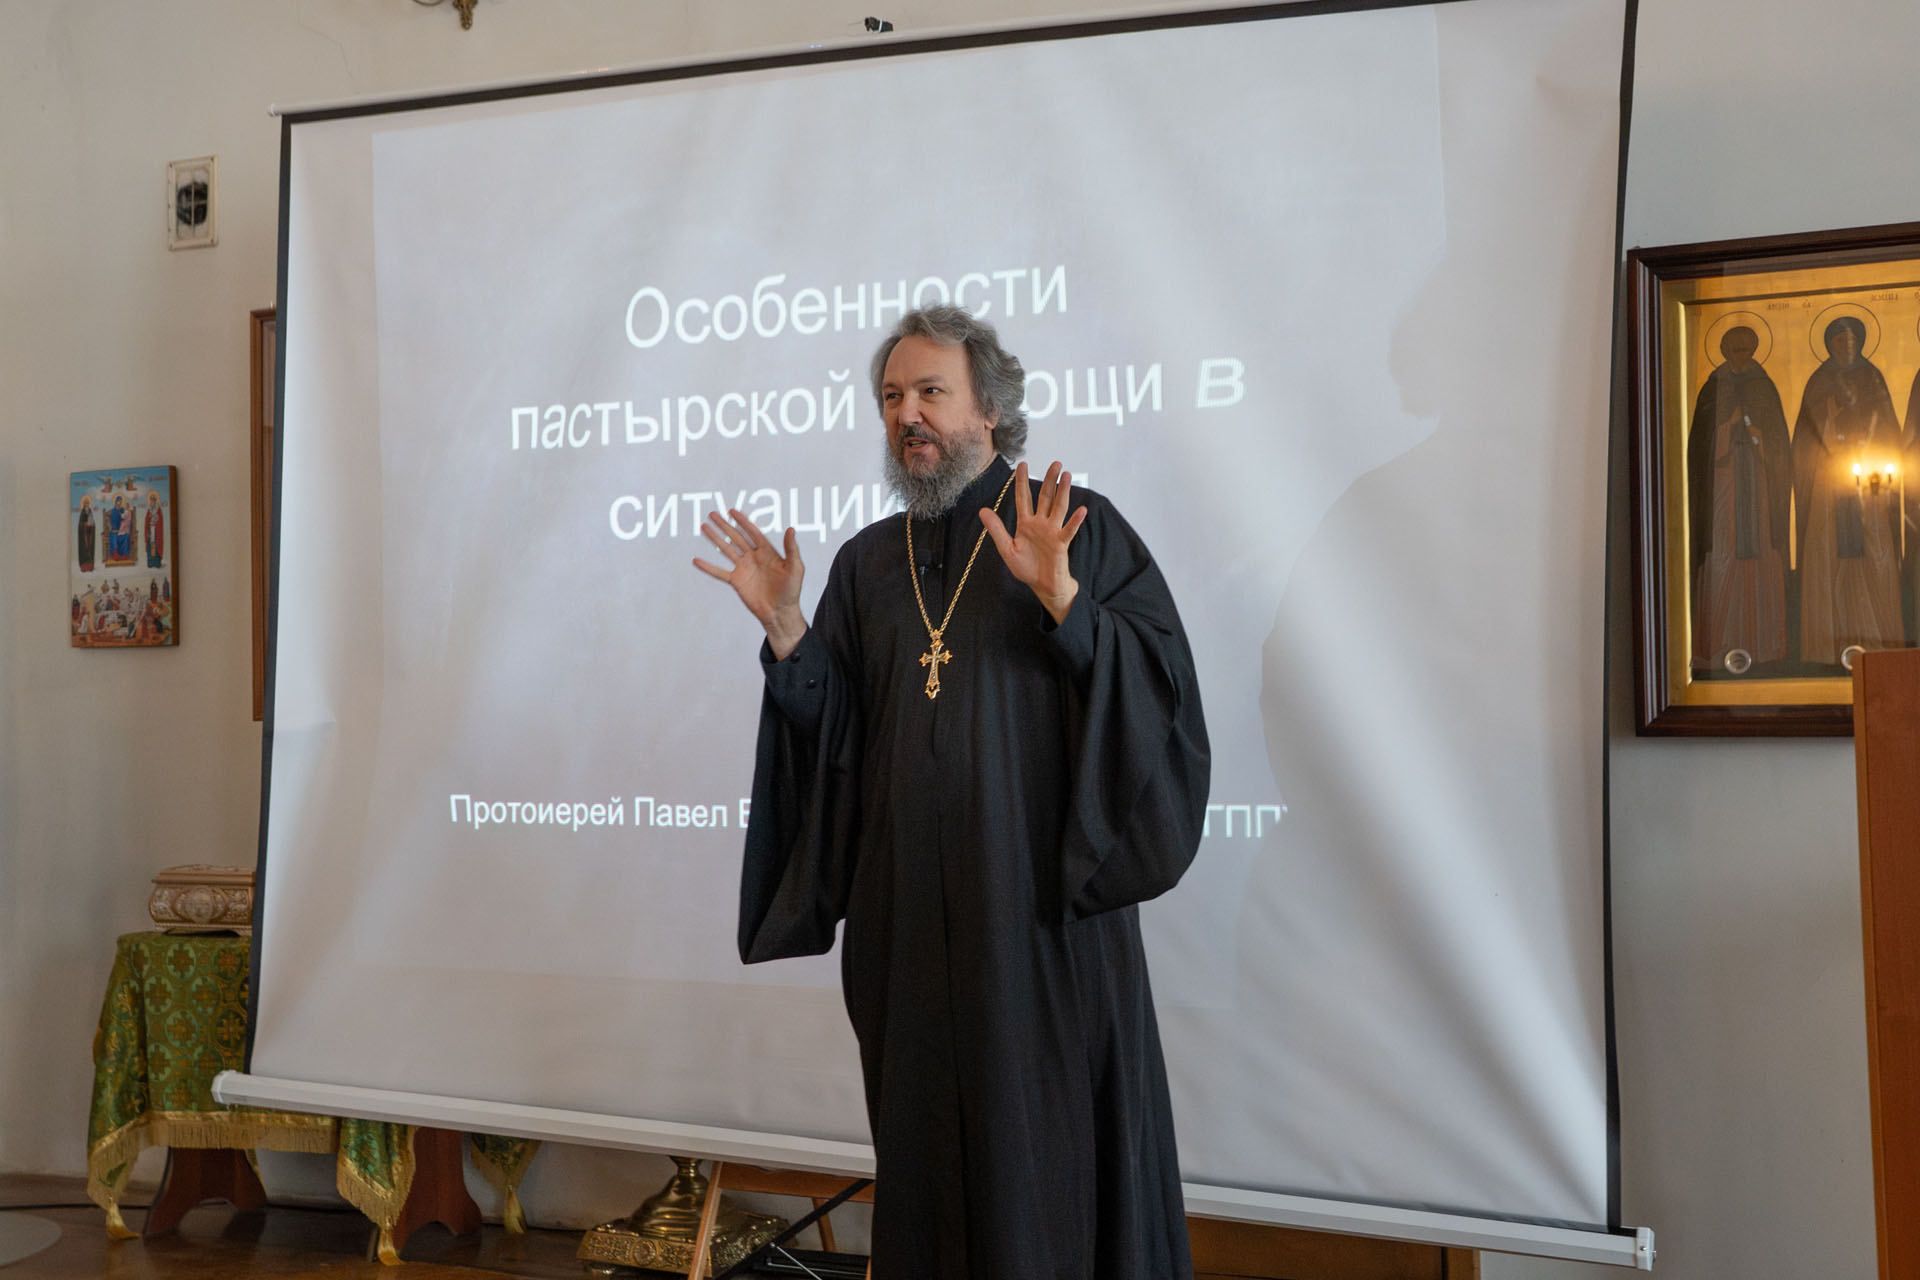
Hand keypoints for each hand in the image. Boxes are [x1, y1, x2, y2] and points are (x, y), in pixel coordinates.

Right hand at [693, 510, 807, 657]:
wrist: (780, 612)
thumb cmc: (791, 591)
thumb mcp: (795, 568)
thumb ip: (792, 549)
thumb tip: (791, 529)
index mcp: (768, 552)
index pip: (752, 532)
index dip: (742, 521)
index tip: (732, 511)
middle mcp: (754, 557)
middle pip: (736, 537)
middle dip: (724, 525)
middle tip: (713, 514)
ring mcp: (744, 569)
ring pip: (726, 549)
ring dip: (715, 538)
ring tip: (704, 527)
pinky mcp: (737, 581)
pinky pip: (719, 572)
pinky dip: (708, 567)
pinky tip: (697, 560)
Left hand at [981, 461, 1085, 623]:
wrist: (1041, 585)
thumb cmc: (1026, 567)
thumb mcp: (1007, 549)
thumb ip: (996, 530)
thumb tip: (982, 511)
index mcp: (1026, 523)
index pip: (1023, 497)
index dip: (1022, 481)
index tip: (1022, 464)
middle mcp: (1040, 523)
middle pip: (1045, 497)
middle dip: (1050, 480)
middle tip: (1056, 463)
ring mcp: (1052, 532)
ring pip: (1058, 507)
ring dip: (1063, 492)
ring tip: (1067, 475)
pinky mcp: (1061, 544)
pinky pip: (1068, 530)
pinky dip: (1075, 521)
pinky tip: (1081, 510)